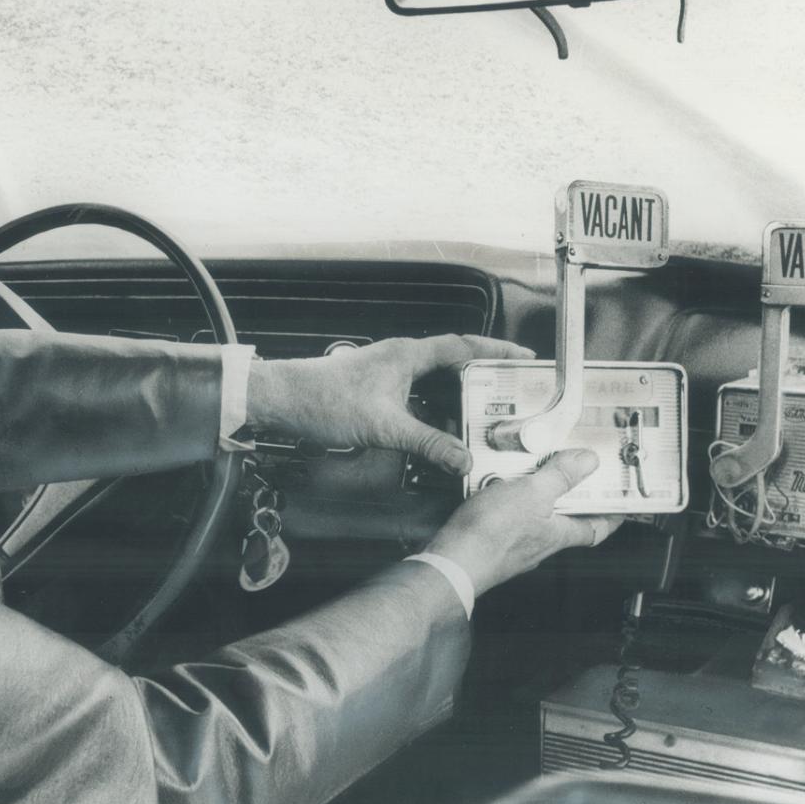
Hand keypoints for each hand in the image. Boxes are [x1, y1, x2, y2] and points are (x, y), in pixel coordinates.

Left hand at [245, 334, 532, 473]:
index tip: (524, 358)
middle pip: (453, 363)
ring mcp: (388, 374)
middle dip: (483, 378)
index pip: (464, 345)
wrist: (281, 401)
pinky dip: (433, 410)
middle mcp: (400, 358)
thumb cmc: (323, 401)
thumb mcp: (384, 427)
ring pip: (434, 382)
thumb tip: (462, 458)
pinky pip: (416, 396)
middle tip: (511, 394)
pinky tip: (440, 431)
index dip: (497, 351)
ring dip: (457, 397)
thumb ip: (426, 443)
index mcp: (408, 354)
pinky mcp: (376, 390)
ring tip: (484, 417)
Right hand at [425, 448, 621, 596]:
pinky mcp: (489, 543)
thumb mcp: (532, 493)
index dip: (609, 517)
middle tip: (568, 472)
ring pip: (532, 519)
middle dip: (565, 497)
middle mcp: (538, 545)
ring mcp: (513, 547)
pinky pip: (504, 520)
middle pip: (563, 521)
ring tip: (524, 473)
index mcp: (557, 535)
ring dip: (531, 497)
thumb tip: (588, 462)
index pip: (595, 529)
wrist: (450, 561)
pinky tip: (491, 489)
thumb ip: (560, 476)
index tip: (619, 504)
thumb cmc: (490, 536)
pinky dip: (504, 503)